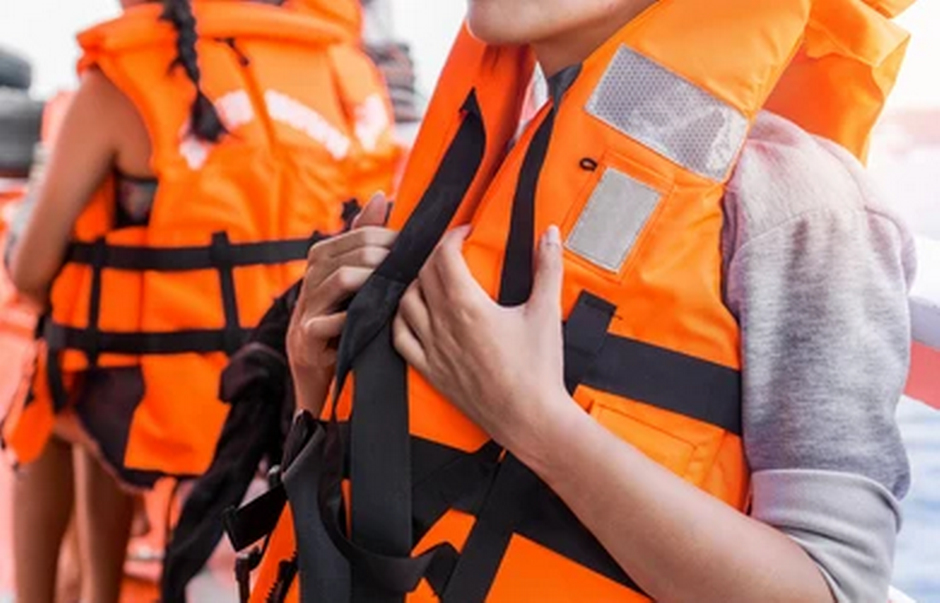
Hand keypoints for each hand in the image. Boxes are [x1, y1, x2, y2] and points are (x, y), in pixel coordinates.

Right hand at [288, 193, 395, 413]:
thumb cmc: (344, 325)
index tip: (412, 245)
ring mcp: (305, 312)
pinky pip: (325, 322)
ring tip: (397, 285)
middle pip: (346, 253)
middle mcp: (309, 283)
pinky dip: (349, 318)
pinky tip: (373, 318)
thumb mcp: (356, 283)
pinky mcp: (305, 341)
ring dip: (372, 279)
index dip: (384, 237)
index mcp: (321, 264)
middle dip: (383, 256)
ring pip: (338, 279)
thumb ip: (364, 242)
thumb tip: (381, 196)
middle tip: (412, 264)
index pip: (352, 237)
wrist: (321, 378)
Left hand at [392, 225, 568, 453]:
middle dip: (436, 256)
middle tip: (454, 252)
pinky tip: (412, 314)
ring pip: (405, 302)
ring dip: (416, 284)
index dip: (451, 237)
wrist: (530, 418)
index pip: (443, 256)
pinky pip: (400, 338)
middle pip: (423, 274)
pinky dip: (401, 319)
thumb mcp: (546, 311)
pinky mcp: (430, 371)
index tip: (465, 233)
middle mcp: (442, 324)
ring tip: (433, 279)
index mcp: (467, 306)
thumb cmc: (538, 370)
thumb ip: (547, 267)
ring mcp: (432, 349)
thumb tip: (550, 234)